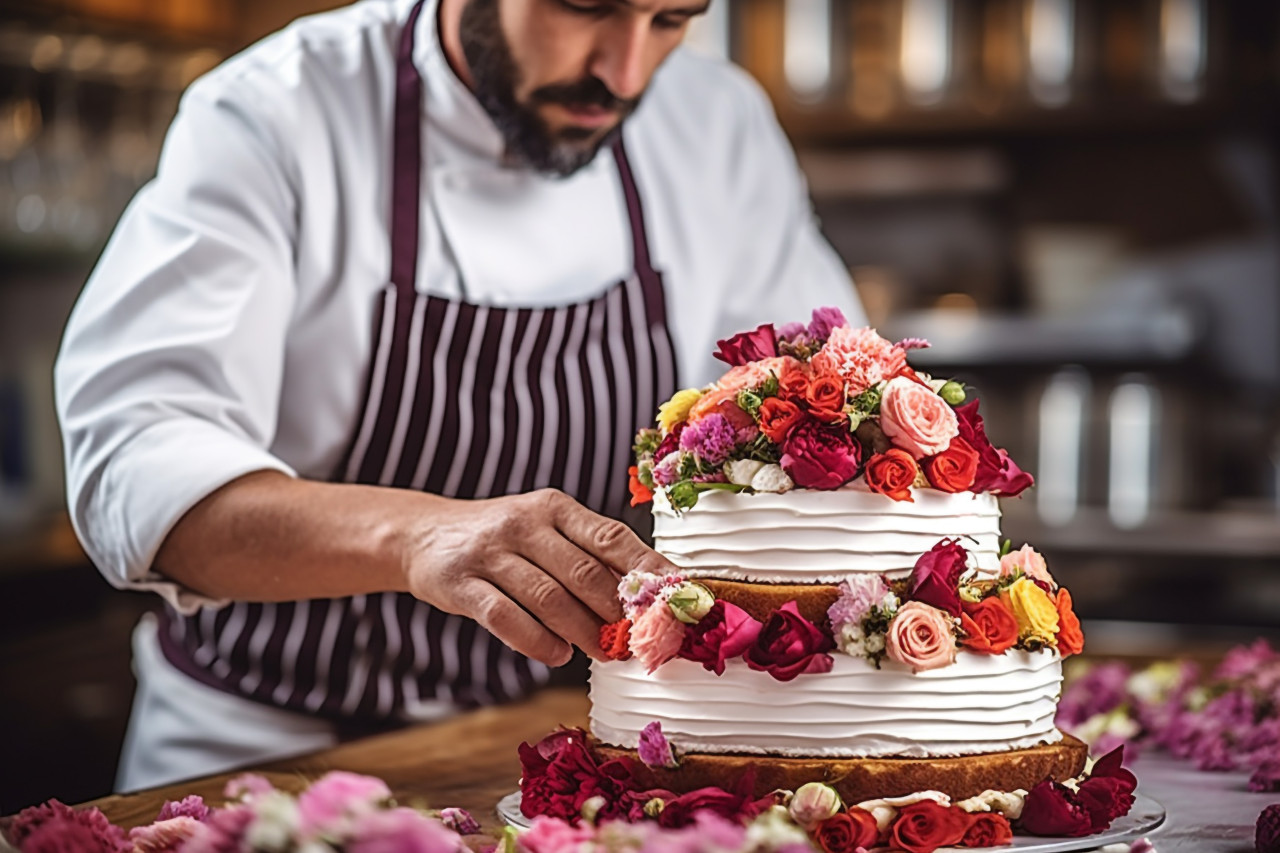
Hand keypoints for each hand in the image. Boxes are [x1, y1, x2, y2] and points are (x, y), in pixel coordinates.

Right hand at [402, 489, 676, 666]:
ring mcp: (489, 553)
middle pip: (585, 573)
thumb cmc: (503, 540)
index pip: (612, 537)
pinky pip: (506, 618)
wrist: (423, 535)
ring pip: (549, 598)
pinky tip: (557, 655)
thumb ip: (589, 556)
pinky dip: (537, 641)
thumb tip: (648, 594)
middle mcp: (523, 523)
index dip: (649, 569)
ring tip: (603, 652)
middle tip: (638, 640)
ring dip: (584, 633)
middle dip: (617, 612)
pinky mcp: (460, 585)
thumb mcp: (546, 531)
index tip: (677, 597)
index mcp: (555, 507)